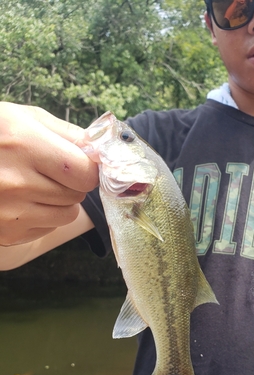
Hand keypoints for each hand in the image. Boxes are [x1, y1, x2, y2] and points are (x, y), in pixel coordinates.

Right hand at [0, 102, 97, 245]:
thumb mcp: (23, 118)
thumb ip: (66, 132)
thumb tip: (99, 150)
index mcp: (23, 144)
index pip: (85, 172)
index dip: (88, 167)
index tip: (81, 163)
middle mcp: (16, 181)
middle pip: (78, 193)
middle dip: (72, 182)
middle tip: (51, 171)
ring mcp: (11, 211)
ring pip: (68, 214)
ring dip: (60, 201)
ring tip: (35, 185)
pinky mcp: (8, 233)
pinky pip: (49, 228)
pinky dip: (43, 216)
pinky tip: (22, 200)